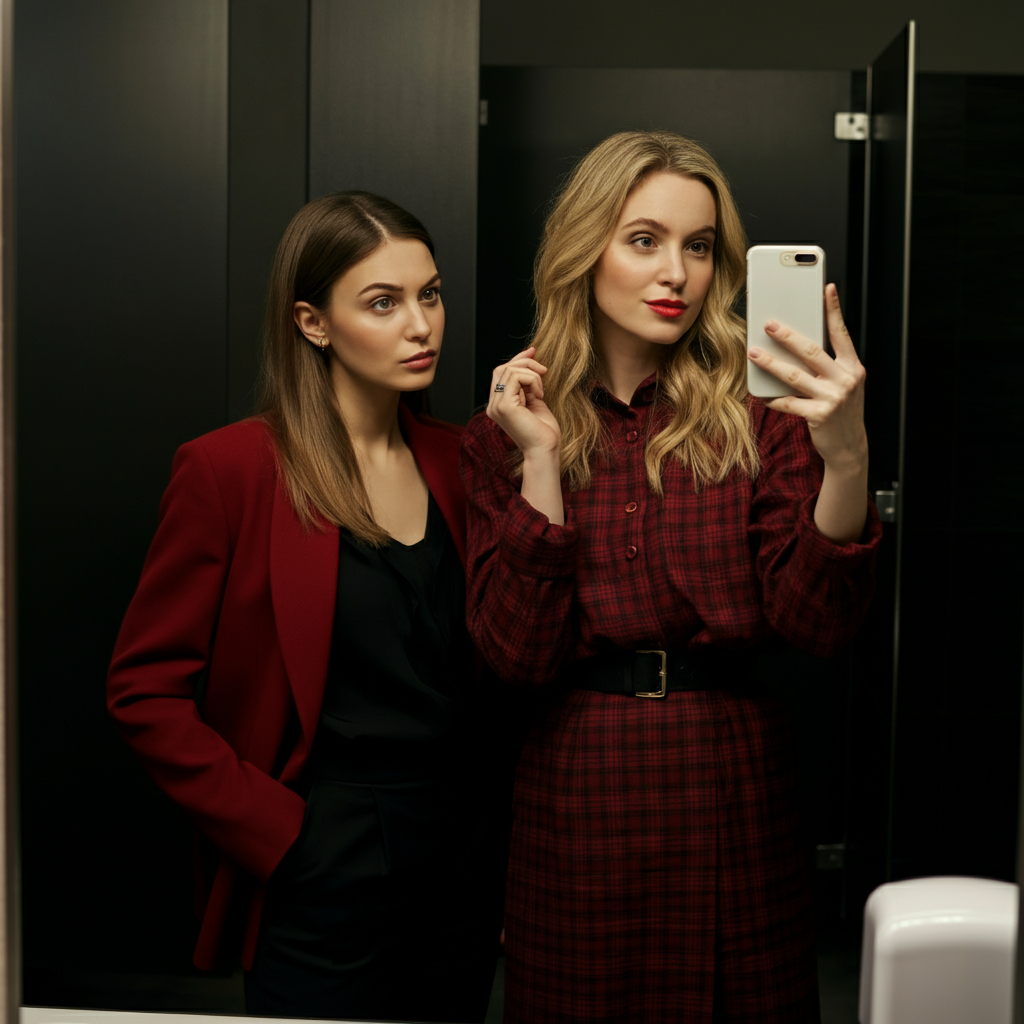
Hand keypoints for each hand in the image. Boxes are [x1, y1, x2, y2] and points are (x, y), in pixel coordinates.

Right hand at [487, 347, 561, 456]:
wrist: (545, 450)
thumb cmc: (544, 430)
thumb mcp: (535, 400)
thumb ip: (528, 384)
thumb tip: (530, 358)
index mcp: (498, 405)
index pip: (501, 373)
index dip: (517, 359)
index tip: (533, 352)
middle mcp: (493, 405)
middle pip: (502, 368)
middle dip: (525, 362)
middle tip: (544, 370)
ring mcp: (496, 406)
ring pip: (509, 370)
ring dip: (532, 374)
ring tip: (541, 392)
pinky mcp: (504, 406)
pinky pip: (516, 378)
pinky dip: (532, 381)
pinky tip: (540, 395)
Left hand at [747, 284, 867, 472]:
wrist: (850, 447)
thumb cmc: (841, 410)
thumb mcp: (843, 384)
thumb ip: (827, 365)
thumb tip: (796, 344)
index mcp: (853, 367)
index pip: (842, 333)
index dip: (833, 310)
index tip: (826, 288)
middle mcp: (846, 379)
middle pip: (812, 351)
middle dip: (788, 336)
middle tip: (768, 324)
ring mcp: (833, 397)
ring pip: (795, 375)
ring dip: (771, 363)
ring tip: (753, 353)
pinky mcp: (819, 415)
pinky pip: (788, 403)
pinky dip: (772, 397)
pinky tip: (759, 393)